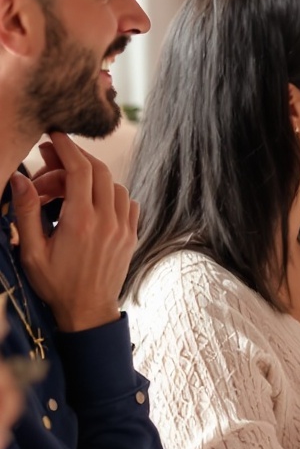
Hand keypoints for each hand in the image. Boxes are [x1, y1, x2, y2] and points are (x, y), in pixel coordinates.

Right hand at [11, 134, 136, 332]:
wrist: (87, 313)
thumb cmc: (55, 285)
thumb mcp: (31, 251)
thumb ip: (26, 212)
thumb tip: (19, 178)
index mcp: (81, 222)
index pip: (79, 169)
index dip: (66, 146)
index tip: (54, 135)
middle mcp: (107, 221)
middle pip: (98, 170)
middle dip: (75, 158)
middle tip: (51, 161)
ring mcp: (124, 228)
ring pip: (114, 184)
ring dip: (91, 178)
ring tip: (66, 190)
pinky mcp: (132, 236)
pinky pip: (127, 202)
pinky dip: (110, 194)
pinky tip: (91, 204)